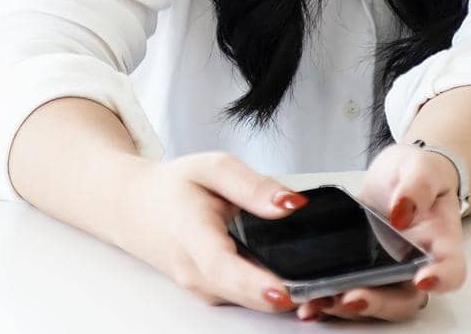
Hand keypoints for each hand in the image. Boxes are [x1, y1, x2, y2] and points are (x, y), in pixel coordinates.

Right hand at [111, 151, 307, 313]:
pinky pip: (249, 299)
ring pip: (252, 301)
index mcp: (191, 233)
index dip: (255, 283)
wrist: (136, 210)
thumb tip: (291, 204)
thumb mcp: (212, 168)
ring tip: (324, 282)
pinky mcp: (213, 295)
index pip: (222, 266)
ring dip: (286, 297)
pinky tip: (294, 277)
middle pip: (246, 294)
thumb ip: (252, 185)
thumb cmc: (174, 187)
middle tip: (334, 288)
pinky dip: (273, 292)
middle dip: (290, 296)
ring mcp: (203, 288)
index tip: (285, 292)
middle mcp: (196, 271)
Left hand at [294, 142, 467, 322]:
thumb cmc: (416, 173)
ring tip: (321, 301)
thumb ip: (417, 186)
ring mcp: (387, 271)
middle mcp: (415, 265)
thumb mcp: (420, 166)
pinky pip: (348, 291)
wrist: (398, 176)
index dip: (440, 280)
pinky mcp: (360, 269)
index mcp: (440, 242)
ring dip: (348, 307)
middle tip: (352, 297)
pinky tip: (308, 302)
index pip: (451, 270)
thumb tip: (402, 211)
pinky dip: (328, 300)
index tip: (421, 279)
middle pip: (406, 299)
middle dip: (379, 303)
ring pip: (375, 301)